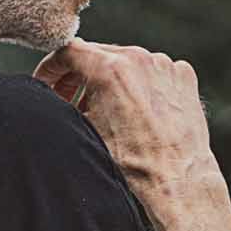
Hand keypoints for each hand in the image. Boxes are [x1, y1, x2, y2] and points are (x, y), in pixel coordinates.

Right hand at [32, 41, 219, 213]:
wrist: (177, 179)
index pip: (69, 51)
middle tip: (72, 102)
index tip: (48, 84)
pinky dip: (140, 86)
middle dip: (80, 76)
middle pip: (98, 55)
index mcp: (111, 70)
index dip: (51, 68)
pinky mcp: (183, 76)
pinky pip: (153, 72)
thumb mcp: (86, 132)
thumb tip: (57, 98)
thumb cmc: (133, 165)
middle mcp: (140, 59)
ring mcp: (164, 65)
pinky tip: (138, 113)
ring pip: (126, 62)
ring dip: (111, 81)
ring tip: (107, 112)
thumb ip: (68, 105)